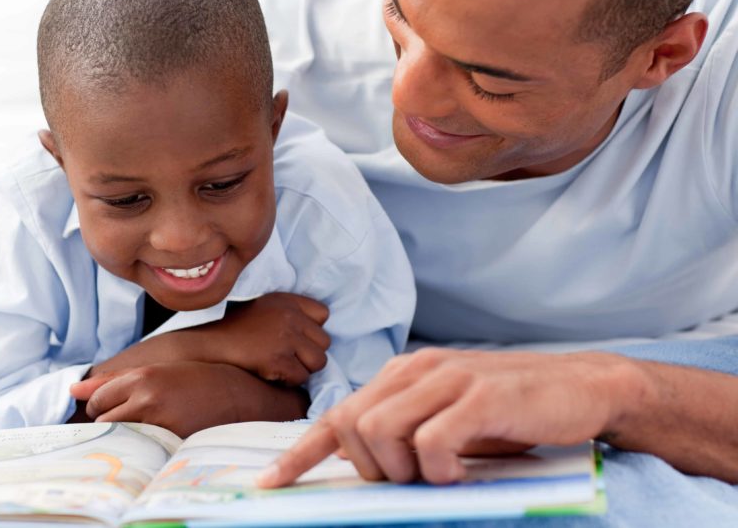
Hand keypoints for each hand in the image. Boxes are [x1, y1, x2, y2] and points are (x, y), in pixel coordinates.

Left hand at [70, 361, 308, 437]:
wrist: (237, 397)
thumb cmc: (195, 380)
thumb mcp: (157, 370)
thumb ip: (113, 380)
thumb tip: (73, 390)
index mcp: (143, 377)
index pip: (98, 398)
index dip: (102, 405)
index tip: (115, 407)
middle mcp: (147, 399)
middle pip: (103, 421)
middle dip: (110, 422)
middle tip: (132, 420)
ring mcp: (159, 423)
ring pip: (118, 437)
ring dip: (123, 437)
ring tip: (143, 429)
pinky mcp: (170, 443)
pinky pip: (139, 452)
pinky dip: (141, 449)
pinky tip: (154, 442)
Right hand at [190, 293, 330, 384]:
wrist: (208, 343)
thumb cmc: (234, 328)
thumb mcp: (264, 306)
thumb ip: (290, 313)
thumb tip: (315, 334)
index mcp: (287, 301)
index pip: (323, 314)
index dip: (312, 330)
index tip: (295, 337)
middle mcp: (290, 316)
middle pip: (324, 342)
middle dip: (309, 353)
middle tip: (287, 356)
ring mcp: (285, 338)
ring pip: (318, 362)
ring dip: (302, 368)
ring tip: (281, 365)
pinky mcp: (278, 360)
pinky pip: (301, 377)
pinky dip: (289, 381)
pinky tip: (271, 373)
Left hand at [257, 348, 642, 486]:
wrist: (583, 387)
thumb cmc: (513, 412)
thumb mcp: (450, 420)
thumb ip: (408, 433)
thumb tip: (366, 468)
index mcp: (403, 375)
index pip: (338, 414)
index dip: (300, 453)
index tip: (270, 484)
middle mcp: (417, 369)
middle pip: (350, 424)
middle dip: (367, 467)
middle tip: (409, 480)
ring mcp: (447, 379)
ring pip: (379, 430)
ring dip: (400, 469)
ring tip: (438, 476)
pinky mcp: (479, 397)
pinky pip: (430, 442)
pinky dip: (438, 469)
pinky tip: (461, 472)